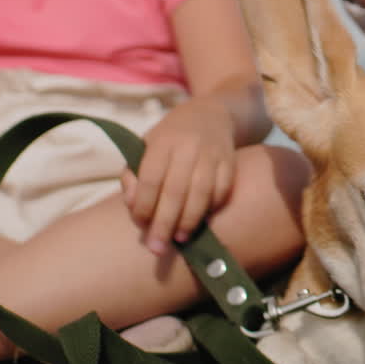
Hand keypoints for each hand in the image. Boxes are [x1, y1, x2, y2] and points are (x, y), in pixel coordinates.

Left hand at [121, 97, 237, 254]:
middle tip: (157, 249)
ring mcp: (213, 154)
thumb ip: (133, 176)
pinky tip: (201, 223)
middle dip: (165, 223)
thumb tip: (134, 205)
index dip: (145, 205)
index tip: (141, 224)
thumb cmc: (170, 138)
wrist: (212, 115)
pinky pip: (223, 191)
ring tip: (180, 240)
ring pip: (202, 193)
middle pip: (176, 190)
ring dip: (190, 220)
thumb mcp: (145, 147)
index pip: (151, 178)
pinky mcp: (231, 163)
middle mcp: (188, 147)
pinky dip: (212, 209)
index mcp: (162, 142)